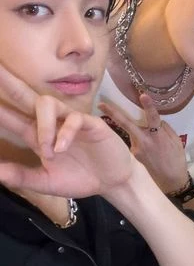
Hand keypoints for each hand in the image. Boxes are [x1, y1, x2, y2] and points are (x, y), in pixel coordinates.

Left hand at [0, 65, 136, 199]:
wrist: (112, 181)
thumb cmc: (79, 178)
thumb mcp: (45, 182)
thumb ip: (21, 177)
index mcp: (36, 135)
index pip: (10, 116)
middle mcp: (51, 123)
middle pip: (25, 97)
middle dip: (9, 83)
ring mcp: (71, 121)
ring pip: (48, 104)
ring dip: (43, 125)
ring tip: (46, 149)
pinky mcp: (92, 123)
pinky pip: (75, 119)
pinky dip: (65, 133)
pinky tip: (62, 148)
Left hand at [98, 93, 188, 193]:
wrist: (171, 182)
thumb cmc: (176, 160)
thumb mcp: (176, 142)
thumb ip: (165, 129)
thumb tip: (157, 121)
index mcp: (158, 136)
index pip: (153, 117)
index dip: (148, 106)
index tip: (143, 95)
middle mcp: (144, 141)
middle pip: (127, 124)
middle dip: (113, 113)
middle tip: (101, 104)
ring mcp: (136, 149)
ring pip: (132, 134)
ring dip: (133, 130)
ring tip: (141, 135)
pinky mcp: (133, 156)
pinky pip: (135, 143)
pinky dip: (140, 142)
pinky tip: (148, 151)